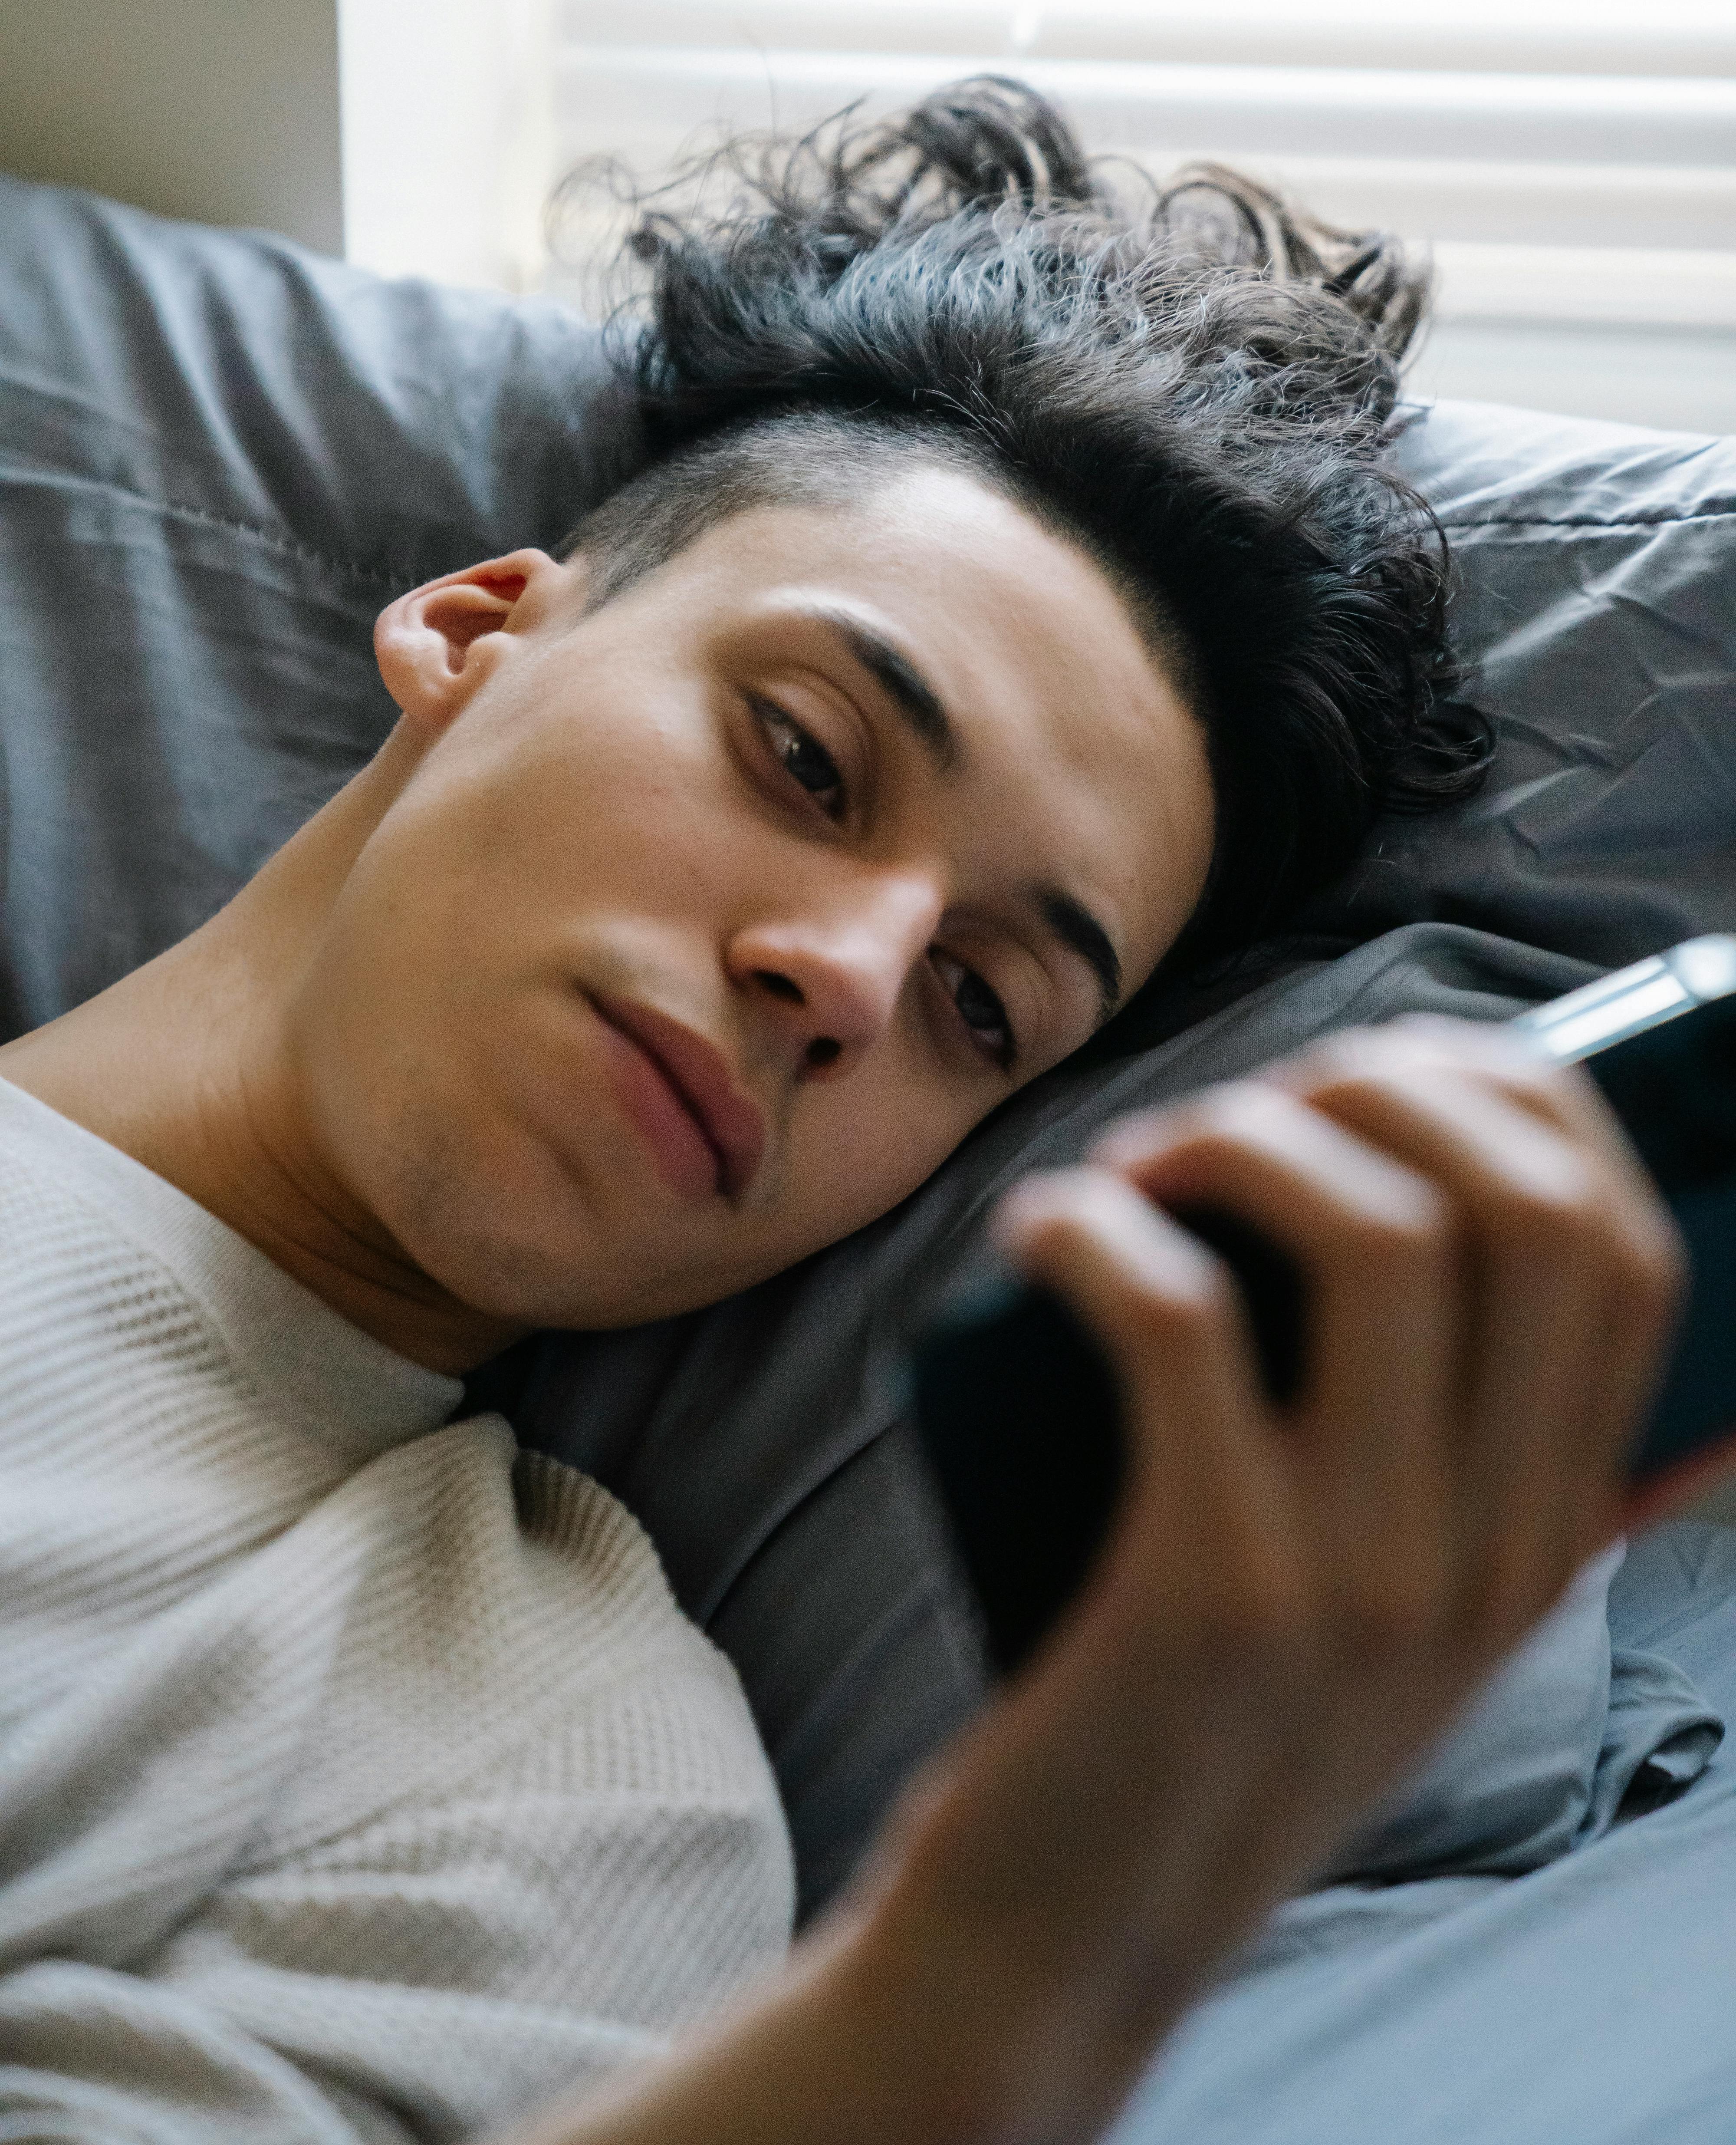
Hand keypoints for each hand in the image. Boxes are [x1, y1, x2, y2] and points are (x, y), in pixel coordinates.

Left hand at [850, 1018, 1681, 2142]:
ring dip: (1244, 1142)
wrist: (1062, 1935)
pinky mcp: (1212, 1595)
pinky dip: (1102, 1233)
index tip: (1373, 1071)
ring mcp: (1364, 1579)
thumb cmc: (1193, 1717)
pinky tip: (1040, 1230)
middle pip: (1528, 1211)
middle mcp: (1489, 1554)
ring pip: (1380, 1241)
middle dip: (1382, 1087)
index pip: (1625, 1250)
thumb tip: (1542, 1315)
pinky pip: (1182, 1325)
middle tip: (1239, 1110)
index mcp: (1543, 1539)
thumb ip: (1465, 1487)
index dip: (1515, 1101)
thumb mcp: (1391, 1611)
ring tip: (1139, 1163)